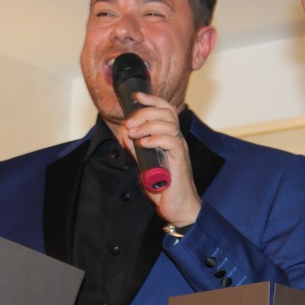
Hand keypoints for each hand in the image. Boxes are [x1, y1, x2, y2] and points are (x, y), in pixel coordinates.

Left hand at [121, 92, 200, 225]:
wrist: (177, 208)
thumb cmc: (163, 187)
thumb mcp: (142, 163)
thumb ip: (134, 148)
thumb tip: (124, 132)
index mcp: (169, 137)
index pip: (165, 110)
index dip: (152, 100)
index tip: (137, 96)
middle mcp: (176, 140)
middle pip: (166, 113)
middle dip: (144, 113)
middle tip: (129, 124)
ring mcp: (179, 149)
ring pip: (169, 124)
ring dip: (148, 125)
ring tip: (134, 134)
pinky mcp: (180, 161)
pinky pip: (172, 141)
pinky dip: (155, 139)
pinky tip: (144, 144)